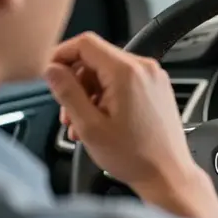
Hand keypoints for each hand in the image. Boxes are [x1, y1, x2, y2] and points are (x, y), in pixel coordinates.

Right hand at [44, 32, 206, 207]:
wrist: (167, 174)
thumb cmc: (135, 156)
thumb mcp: (89, 126)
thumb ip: (67, 93)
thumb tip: (51, 70)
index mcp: (126, 72)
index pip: (85, 43)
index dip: (61, 55)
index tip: (50, 73)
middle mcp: (144, 68)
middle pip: (96, 58)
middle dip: (75, 82)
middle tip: (68, 111)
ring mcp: (153, 77)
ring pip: (108, 72)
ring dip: (89, 93)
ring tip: (83, 123)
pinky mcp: (156, 88)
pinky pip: (124, 82)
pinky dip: (107, 96)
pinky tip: (100, 121)